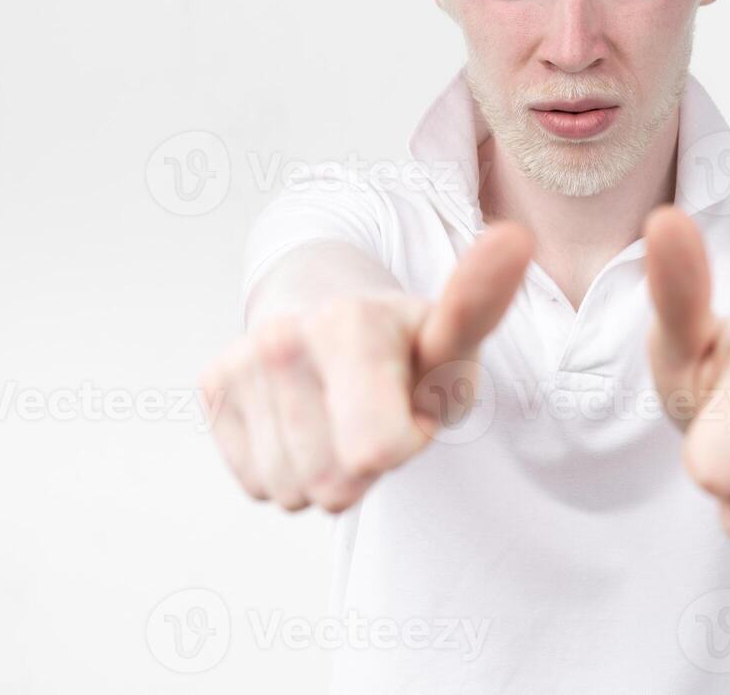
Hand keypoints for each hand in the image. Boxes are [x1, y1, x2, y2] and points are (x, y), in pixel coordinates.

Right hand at [200, 222, 531, 512]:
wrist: (330, 308)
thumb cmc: (406, 344)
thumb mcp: (453, 340)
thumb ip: (480, 307)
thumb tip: (516, 236)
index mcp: (349, 322)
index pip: (377, 452)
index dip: (407, 443)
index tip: (412, 405)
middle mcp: (283, 338)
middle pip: (333, 485)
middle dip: (364, 466)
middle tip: (374, 410)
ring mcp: (241, 363)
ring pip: (293, 492)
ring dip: (325, 470)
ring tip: (339, 413)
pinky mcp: (213, 388)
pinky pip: (258, 485)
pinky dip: (287, 468)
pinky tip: (303, 420)